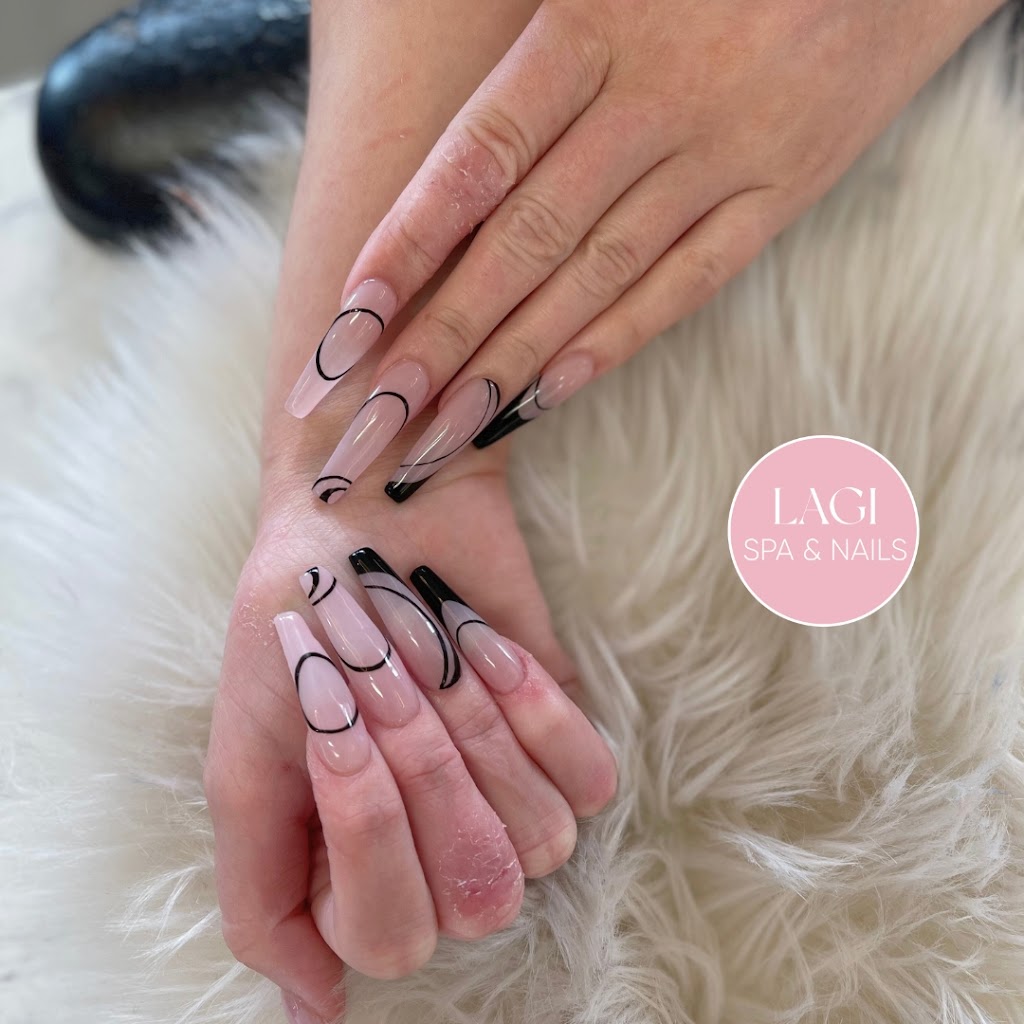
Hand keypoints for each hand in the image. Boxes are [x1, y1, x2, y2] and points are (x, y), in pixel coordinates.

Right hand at [206, 450, 614, 1021]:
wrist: (361, 517)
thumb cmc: (296, 630)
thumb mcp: (245, 768)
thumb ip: (264, 899)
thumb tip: (315, 1013)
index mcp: (359, 873)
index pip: (393, 940)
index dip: (368, 833)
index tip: (333, 729)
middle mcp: (442, 850)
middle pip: (476, 893)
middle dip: (424, 769)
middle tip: (381, 677)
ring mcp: (509, 795)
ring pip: (541, 842)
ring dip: (474, 729)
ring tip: (430, 654)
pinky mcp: (563, 736)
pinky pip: (590, 781)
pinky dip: (533, 709)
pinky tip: (482, 649)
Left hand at [286, 0, 1002, 504]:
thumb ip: (526, 62)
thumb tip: (441, 163)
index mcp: (593, 26)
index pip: (478, 159)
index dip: (407, 244)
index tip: (349, 322)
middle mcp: (653, 100)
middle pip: (523, 243)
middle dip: (439, 339)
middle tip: (374, 418)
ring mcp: (722, 156)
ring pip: (593, 280)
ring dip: (508, 365)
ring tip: (437, 433)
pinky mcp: (779, 197)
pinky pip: (683, 286)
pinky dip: (610, 344)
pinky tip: (545, 398)